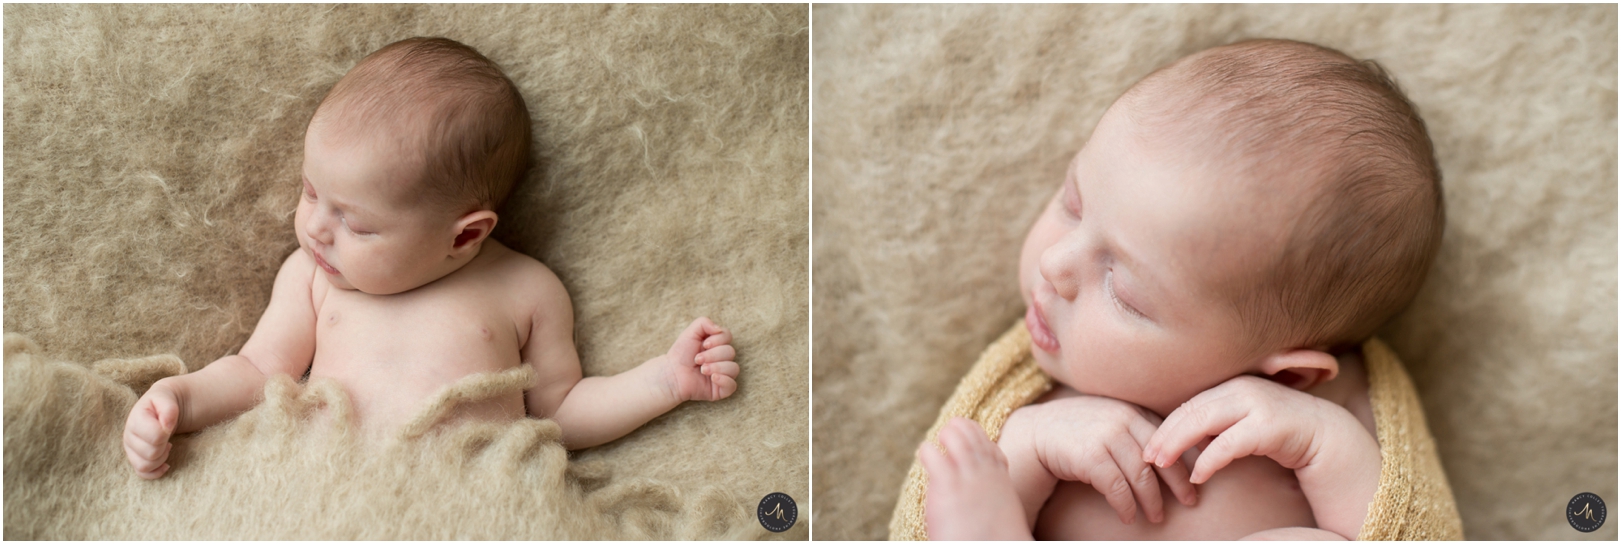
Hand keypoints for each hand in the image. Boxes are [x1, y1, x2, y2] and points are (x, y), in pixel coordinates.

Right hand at [123, 380, 180, 478]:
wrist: (164, 405)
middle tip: (169, 435)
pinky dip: (156, 471)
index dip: (166, 433)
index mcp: (135, 418)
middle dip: (164, 445)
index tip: (169, 426)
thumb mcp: (168, 396)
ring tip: (167, 444)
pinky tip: (166, 462)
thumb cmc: (166, 401)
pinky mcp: (135, 458)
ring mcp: (130, 448)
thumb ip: (168, 408)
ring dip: (161, 458)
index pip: (153, 436)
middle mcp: (128, 435)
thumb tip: (166, 426)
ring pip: (145, 466)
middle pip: (150, 453)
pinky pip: (142, 473)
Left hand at [661, 317, 737, 401]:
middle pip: (731, 352)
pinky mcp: (721, 389)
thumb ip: (704, 323)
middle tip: (697, 359)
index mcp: (717, 345)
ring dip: (717, 367)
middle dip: (713, 355)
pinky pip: (732, 385)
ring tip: (702, 370)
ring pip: (734, 368)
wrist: (671, 373)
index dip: (718, 340)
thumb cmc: (681, 354)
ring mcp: (723, 374)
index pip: (728, 337)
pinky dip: (724, 380)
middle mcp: (722, 359)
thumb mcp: (690, 332)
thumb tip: (720, 330)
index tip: (703, 344)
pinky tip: (712, 378)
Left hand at [917, 418, 1031, 539]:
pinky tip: (926, 455)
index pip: (988, 446)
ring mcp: (966, 475)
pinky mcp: (947, 484)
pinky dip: (927, 451)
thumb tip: (981, 498)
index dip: (976, 439)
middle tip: (947, 435)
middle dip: (958, 429)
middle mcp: (985, 470)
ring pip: (954, 436)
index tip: (964, 445)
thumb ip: (990, 494)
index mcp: (999, 477)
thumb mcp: (1001, 510)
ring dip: (945, 435)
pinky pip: (931, 454)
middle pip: (971, 434)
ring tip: (938, 443)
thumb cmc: (996, 537)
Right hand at [1014, 395, 1197, 524]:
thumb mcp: (1109, 419)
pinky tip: (1128, 516)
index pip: (1169, 436)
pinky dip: (1125, 505)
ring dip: (1152, 500)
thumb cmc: (1076, 430)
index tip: (1197, 475)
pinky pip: (1117, 488)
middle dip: (1178, 482)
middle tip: (1190, 501)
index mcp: (1131, 410)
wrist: (1036, 433)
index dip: (1186, 458)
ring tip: (1156, 516)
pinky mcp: (1090, 457)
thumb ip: (1134, 427)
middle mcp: (1122, 420)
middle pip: (1162, 457)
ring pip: (1141, 476)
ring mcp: (1106, 437)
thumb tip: (1169, 451)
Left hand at [1142, 375, 1380, 537]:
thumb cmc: (1281, 431)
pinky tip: (1197, 476)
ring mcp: (1257, 404)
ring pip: (1205, 423)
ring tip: (1162, 464)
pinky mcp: (1270, 425)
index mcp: (1232, 386)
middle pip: (1191, 411)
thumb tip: (1186, 440)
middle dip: (1165, 435)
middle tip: (1148, 457)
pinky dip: (1209, 460)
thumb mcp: (1244, 423)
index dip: (1166, 424)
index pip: (1189, 404)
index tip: (1147, 444)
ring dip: (1179, 445)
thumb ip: (1218, 424)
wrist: (1329, 436)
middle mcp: (1242, 389)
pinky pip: (1230, 443)